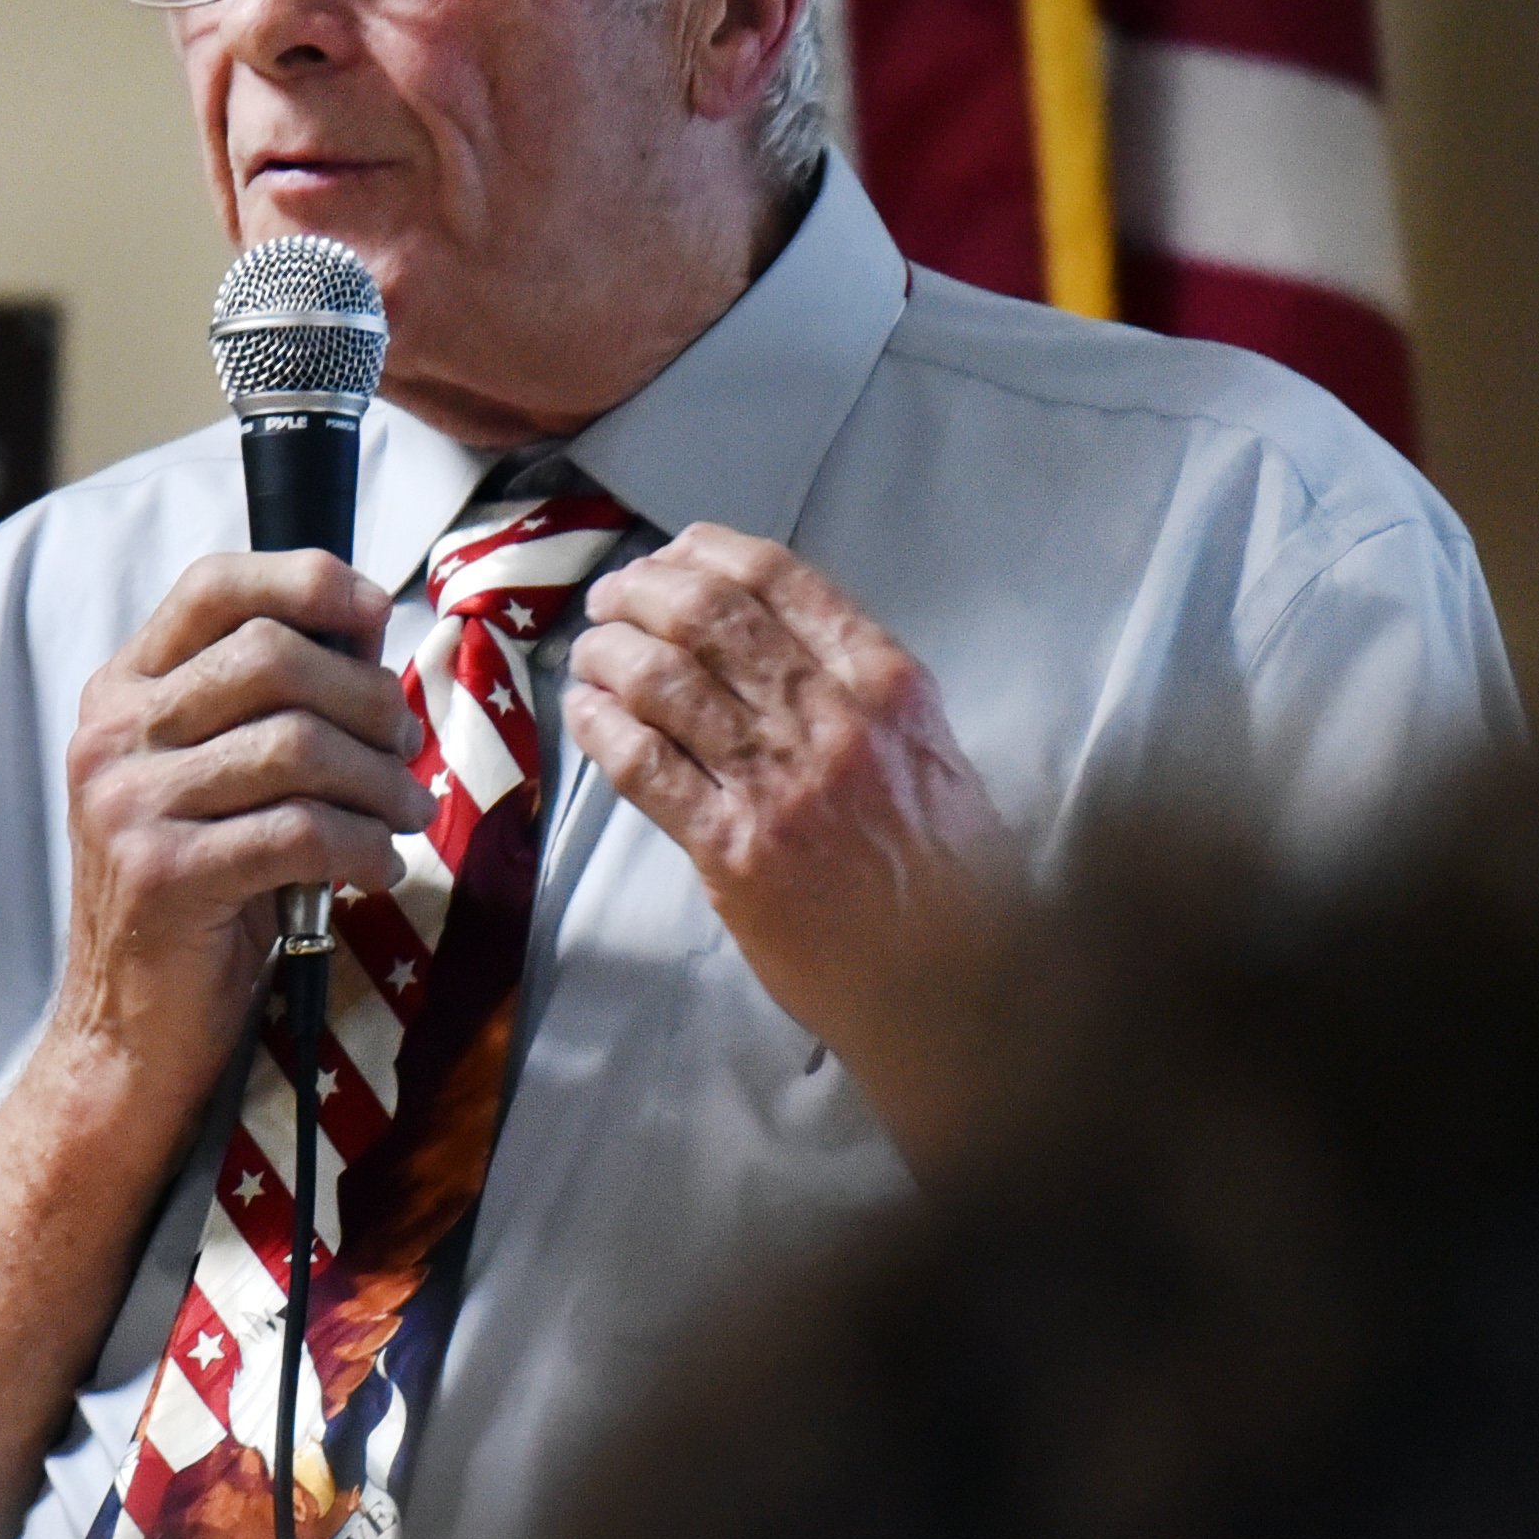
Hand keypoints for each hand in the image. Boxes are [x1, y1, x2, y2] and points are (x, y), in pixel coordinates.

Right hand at [50, 551, 431, 1152]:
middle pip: (272, 655)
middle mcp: (112, 734)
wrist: (127, 1033)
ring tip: (405, 815)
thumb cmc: (198, 897)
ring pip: (298, 743)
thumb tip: (368, 631)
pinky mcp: (162, 875)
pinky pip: (301, 831)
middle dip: (367, 697)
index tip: (375, 617)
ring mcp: (127, 803)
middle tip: (406, 749)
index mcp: (122, 691)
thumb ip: (271, 704)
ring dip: (380, 781)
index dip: (310, 581)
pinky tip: (377, 870)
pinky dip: (363, 847)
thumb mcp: (217, 781)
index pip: (216, 584)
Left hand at [563, 523, 1006, 1129]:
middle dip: (641, 592)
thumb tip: (767, 640)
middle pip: (707, 615)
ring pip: (664, 679)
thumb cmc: (951, 876)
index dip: (706, 551)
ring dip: (608, 653)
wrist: (955, 987)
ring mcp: (780, 784)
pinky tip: (583, 712)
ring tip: (588, 653)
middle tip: (610, 599)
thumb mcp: (930, 752)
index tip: (671, 554)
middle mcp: (833, 719)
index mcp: (888, 683)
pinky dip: (599, 726)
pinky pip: (642, 764)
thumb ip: (859, 691)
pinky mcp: (733, 849)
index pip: (780, 579)